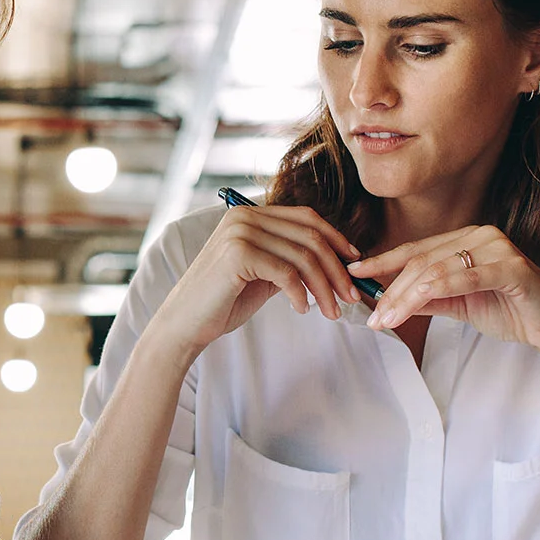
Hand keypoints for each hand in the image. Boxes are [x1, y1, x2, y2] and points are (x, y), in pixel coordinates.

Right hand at [143, 205, 361, 359]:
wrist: (185, 324)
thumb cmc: (223, 302)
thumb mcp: (263, 274)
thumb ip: (290, 260)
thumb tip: (336, 263)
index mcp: (250, 214)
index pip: (305, 217)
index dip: (336, 238)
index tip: (355, 263)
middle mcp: (244, 216)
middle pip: (310, 236)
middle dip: (337, 268)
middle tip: (351, 296)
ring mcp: (240, 233)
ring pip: (303, 257)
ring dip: (324, 287)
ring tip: (332, 311)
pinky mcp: (238, 254)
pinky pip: (286, 273)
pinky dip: (301, 294)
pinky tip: (302, 310)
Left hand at [351, 224, 539, 365]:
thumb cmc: (512, 312)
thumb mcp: (461, 305)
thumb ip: (430, 298)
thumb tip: (389, 299)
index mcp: (469, 239)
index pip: (417, 250)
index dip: (383, 262)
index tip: (354, 274)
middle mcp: (482, 235)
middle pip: (422, 261)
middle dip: (391, 289)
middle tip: (371, 317)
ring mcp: (498, 248)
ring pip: (437, 270)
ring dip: (405, 296)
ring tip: (385, 319)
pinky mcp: (512, 267)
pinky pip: (464, 278)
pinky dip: (434, 291)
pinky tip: (412, 304)